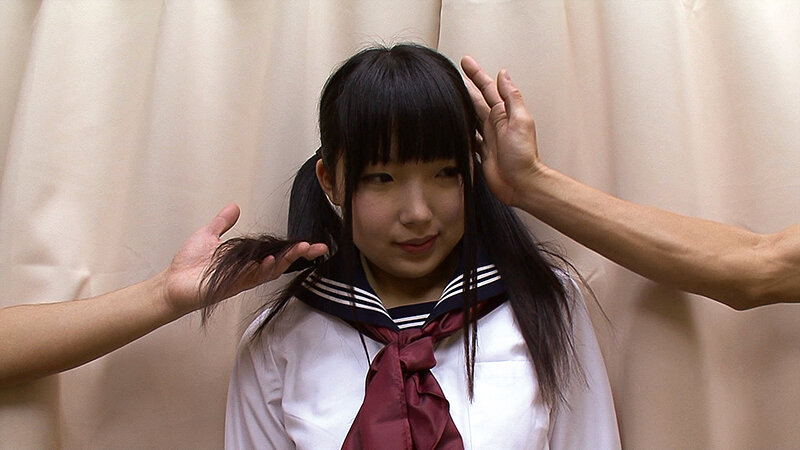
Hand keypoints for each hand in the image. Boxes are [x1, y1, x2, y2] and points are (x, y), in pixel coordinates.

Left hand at [161, 204, 327, 314]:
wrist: (171, 283)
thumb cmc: (187, 264)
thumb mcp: (208, 236)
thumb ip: (222, 223)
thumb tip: (234, 207)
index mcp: (247, 260)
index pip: (276, 252)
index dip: (294, 248)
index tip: (312, 243)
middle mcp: (248, 271)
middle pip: (280, 262)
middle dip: (299, 255)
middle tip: (318, 247)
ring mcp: (241, 279)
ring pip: (270, 270)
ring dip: (286, 260)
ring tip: (301, 249)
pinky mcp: (231, 286)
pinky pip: (250, 278)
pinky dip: (261, 268)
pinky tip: (271, 260)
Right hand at [461, 55, 544, 206]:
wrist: (521, 184)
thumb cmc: (523, 155)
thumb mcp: (520, 121)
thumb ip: (512, 98)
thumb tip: (503, 74)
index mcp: (503, 114)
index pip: (487, 88)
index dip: (476, 74)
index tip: (465, 61)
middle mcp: (494, 123)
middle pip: (476, 100)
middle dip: (465, 86)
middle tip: (450, 73)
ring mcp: (487, 138)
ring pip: (470, 116)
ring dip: (460, 105)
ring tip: (448, 95)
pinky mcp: (481, 152)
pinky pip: (468, 136)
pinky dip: (461, 128)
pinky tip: (453, 126)